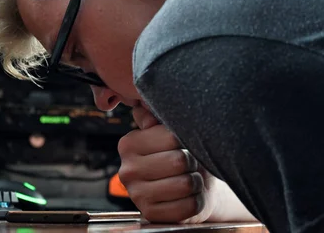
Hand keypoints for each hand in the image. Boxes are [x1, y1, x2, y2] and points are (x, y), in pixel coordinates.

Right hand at [117, 105, 217, 222]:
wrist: (190, 187)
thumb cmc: (181, 153)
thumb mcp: (169, 131)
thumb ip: (157, 115)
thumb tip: (146, 109)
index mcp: (128, 144)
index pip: (171, 136)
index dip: (187, 138)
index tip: (184, 142)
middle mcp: (127, 170)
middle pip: (179, 160)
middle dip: (193, 161)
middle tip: (190, 162)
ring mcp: (137, 195)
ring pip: (186, 184)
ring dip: (197, 181)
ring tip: (191, 177)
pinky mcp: (152, 215)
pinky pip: (188, 206)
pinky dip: (197, 200)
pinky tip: (190, 195)